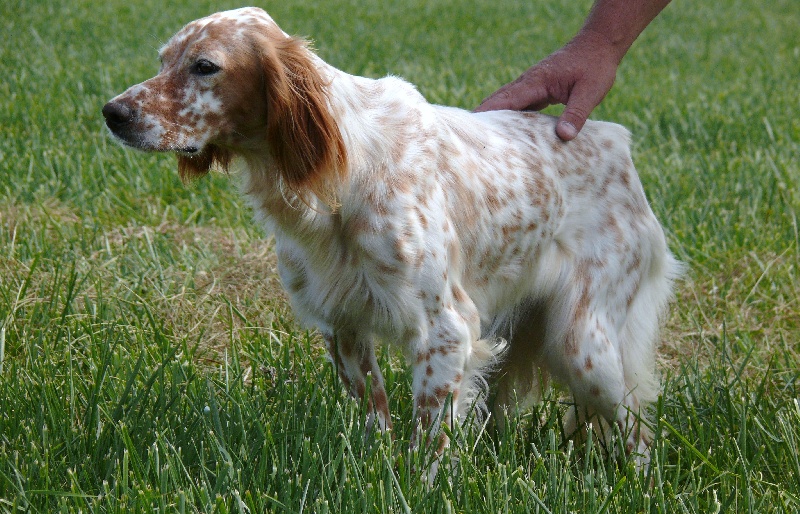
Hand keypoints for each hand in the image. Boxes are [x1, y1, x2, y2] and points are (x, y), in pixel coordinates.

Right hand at [475, 29, 621, 140]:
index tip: (472, 130)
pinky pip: (516, 106)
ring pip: (505, 104)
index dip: (488, 114)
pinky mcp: (536, 92)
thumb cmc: (595, 66)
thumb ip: (576, 113)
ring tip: (481, 143)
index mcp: (536, 81)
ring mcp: (530, 87)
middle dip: (482, 119)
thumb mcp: (590, 91)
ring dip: (493, 120)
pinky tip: (504, 135)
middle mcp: (528, 83)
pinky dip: (508, 119)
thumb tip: (564, 136)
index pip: (506, 100)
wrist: (598, 46)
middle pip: (497, 102)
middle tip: (469, 142)